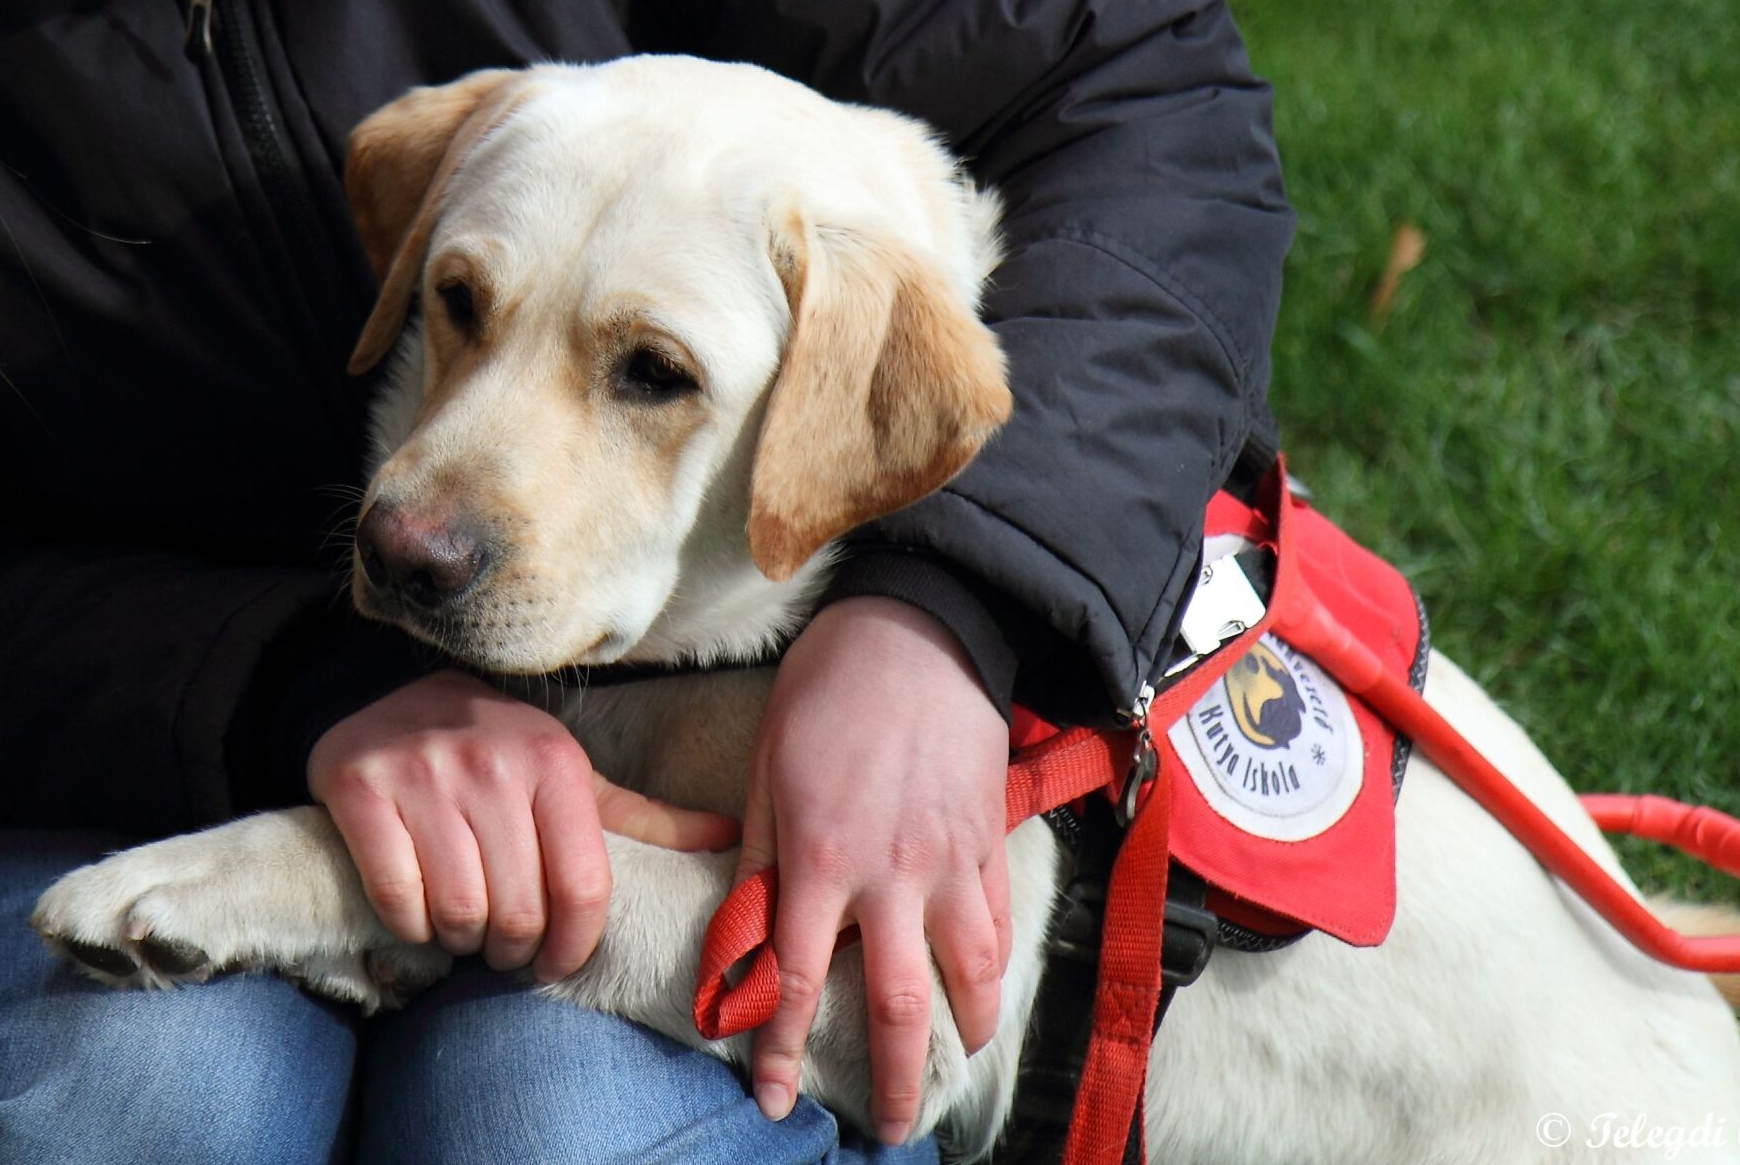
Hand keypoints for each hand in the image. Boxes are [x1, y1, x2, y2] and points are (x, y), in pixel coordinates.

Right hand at [307, 669, 739, 980]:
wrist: (387, 694)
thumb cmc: (494, 751)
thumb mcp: (570, 776)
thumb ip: (644, 818)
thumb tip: (733, 837)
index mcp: (554, 760)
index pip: (582, 889)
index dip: (573, 946)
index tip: (558, 962)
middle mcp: (492, 761)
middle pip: (519, 912)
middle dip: (513, 948)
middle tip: (504, 942)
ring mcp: (423, 772)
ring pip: (459, 911)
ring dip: (461, 939)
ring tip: (463, 923)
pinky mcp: (361, 788)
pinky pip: (398, 897)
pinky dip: (410, 924)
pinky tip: (418, 909)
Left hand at [737, 597, 1011, 1144]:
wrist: (917, 626)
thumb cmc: (824, 690)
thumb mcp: (765, 771)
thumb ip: (758, 867)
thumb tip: (739, 948)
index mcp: (822, 856)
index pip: (796, 978)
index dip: (782, 1046)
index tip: (774, 1096)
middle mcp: (893, 872)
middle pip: (898, 1002)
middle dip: (890, 1077)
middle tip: (884, 1127)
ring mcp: (953, 859)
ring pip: (971, 973)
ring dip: (960, 1033)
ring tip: (948, 1067)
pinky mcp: (991, 838)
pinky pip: (1000, 923)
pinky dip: (995, 970)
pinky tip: (982, 993)